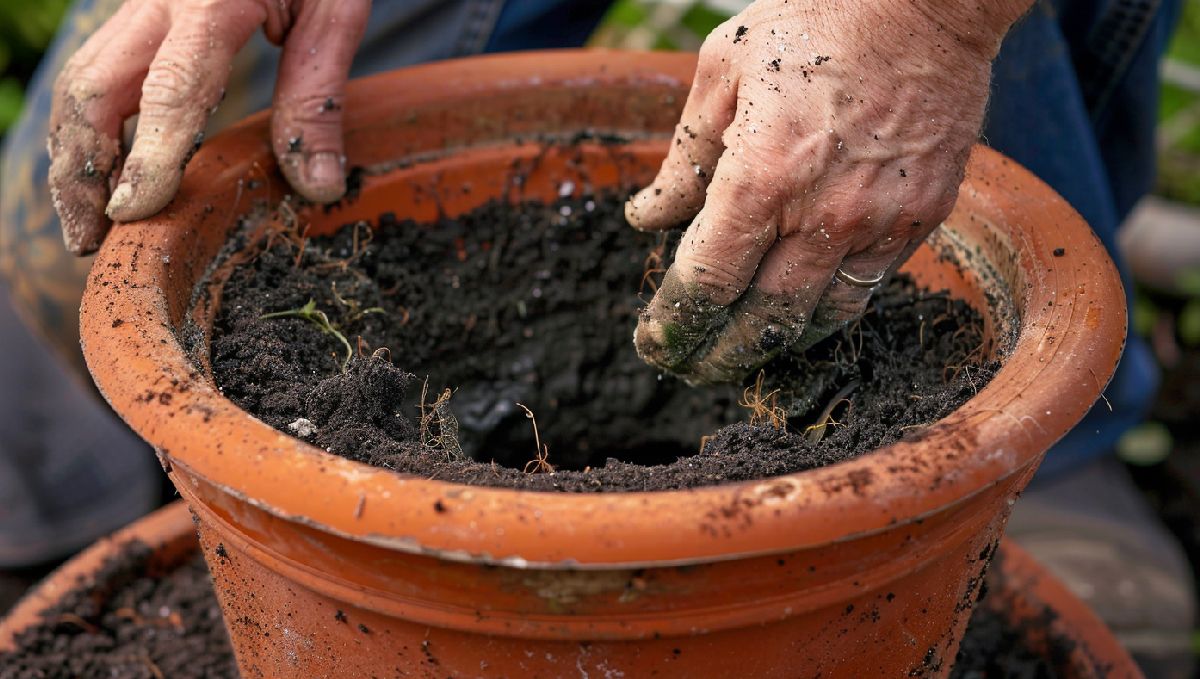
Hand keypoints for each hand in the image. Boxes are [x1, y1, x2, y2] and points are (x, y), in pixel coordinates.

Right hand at [48, 0, 368, 254]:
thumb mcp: (338, 12)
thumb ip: (318, 97)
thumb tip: (315, 187)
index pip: (169, 89)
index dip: (146, 156)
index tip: (133, 215)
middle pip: (93, 88)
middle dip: (84, 169)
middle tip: (93, 240)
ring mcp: (139, 0)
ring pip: (81, 81)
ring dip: (75, 154)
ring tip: (89, 221)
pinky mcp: (140, 8)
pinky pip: (98, 70)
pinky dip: (90, 126)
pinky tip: (102, 171)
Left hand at [627, 0, 1029, 383]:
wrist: (928, 1)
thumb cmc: (815, 21)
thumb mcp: (722, 72)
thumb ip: (685, 157)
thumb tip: (649, 218)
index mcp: (758, 177)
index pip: (704, 282)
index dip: (673, 323)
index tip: (654, 342)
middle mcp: (818, 215)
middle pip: (758, 321)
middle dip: (717, 356)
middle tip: (692, 368)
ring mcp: (875, 223)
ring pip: (817, 319)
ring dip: (774, 344)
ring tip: (745, 351)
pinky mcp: (918, 220)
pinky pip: (867, 289)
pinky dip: (828, 311)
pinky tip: (804, 313)